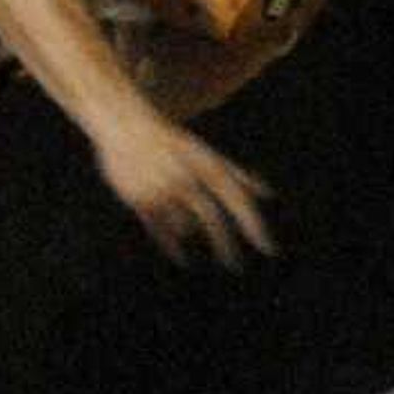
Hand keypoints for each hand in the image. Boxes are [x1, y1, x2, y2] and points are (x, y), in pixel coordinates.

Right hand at [91, 109, 275, 266]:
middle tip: (236, 266)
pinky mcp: (140, 200)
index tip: (269, 250)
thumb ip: (238, 176)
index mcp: (208, 165)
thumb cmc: (173, 143)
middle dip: (225, 246)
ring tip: (185, 224)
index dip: (254, 226)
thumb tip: (268, 194)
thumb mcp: (206, 156)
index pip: (238, 200)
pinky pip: (161, 232)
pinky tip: (182, 257)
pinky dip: (173, 246)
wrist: (125, 127)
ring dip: (190, 230)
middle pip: (212, 219)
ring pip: (185, 227)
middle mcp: (187, 178)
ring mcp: (162, 190)